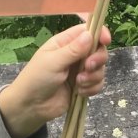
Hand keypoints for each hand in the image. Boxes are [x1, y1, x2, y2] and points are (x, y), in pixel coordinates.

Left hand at [0, 22, 110, 137]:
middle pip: (98, 49)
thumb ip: (73, 49)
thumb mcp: (53, 62)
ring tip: (78, 84)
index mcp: (65, 42)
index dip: (99, 33)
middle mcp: (75, 54)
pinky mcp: (83, 86)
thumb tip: (90, 34)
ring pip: (100, 68)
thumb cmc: (36, 79)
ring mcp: (80, 71)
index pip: (87, 30)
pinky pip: (98, 84)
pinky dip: (92, 88)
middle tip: (88, 67)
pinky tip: (79, 93)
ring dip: (93, 77)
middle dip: (97, 59)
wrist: (31, 107)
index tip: (106, 40)